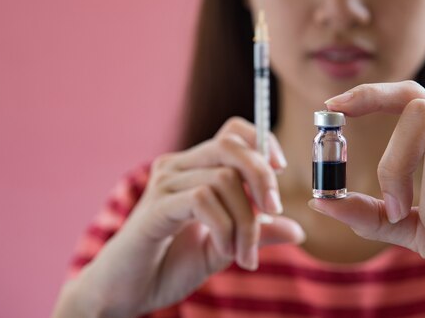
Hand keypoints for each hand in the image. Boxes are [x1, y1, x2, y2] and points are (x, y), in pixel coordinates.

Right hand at [56, 117, 304, 317]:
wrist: (126, 293)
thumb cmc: (170, 266)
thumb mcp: (225, 248)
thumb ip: (257, 233)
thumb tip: (298, 230)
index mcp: (194, 169)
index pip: (231, 132)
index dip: (261, 141)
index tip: (280, 169)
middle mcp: (178, 167)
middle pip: (230, 146)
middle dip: (261, 176)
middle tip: (274, 211)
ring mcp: (164, 183)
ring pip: (223, 179)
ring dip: (245, 221)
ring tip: (243, 255)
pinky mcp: (156, 206)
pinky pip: (203, 200)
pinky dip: (224, 227)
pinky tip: (223, 250)